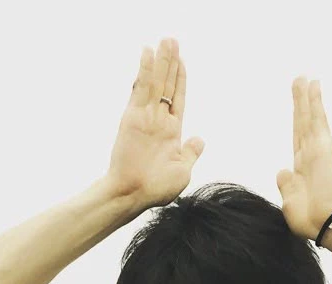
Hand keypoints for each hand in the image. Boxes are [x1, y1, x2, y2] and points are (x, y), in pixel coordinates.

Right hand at [103, 38, 204, 207]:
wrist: (134, 194)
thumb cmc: (157, 188)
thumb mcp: (182, 170)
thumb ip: (190, 152)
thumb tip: (199, 140)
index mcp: (171, 132)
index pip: (177, 99)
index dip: (180, 80)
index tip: (182, 62)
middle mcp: (158, 121)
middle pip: (166, 85)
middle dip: (170, 63)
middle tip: (172, 40)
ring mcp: (145, 117)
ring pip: (155, 82)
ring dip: (161, 61)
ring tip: (166, 41)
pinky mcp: (132, 116)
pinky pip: (140, 88)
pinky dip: (145, 70)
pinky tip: (147, 52)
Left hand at [276, 77, 331, 243]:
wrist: (325, 224)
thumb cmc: (309, 220)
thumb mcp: (289, 202)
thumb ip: (286, 185)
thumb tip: (281, 170)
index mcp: (301, 169)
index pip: (297, 139)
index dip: (296, 122)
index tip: (296, 108)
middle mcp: (309, 156)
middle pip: (302, 123)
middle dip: (300, 102)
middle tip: (299, 80)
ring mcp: (317, 149)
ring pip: (309, 116)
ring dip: (306, 96)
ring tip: (304, 77)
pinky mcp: (324, 147)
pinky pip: (318, 119)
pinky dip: (315, 101)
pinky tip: (314, 85)